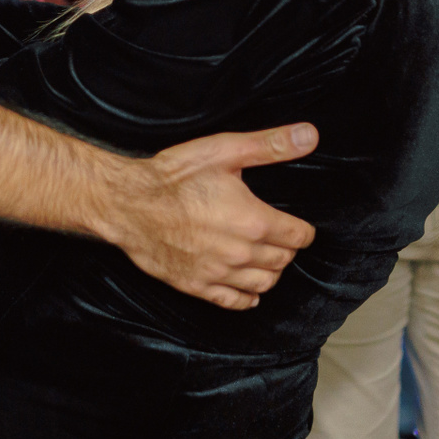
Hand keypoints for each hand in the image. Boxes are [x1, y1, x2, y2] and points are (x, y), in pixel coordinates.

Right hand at [102, 124, 319, 310]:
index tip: (301, 227)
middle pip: (282, 261)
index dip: (303, 231)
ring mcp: (219, 273)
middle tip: (281, 237)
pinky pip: (234, 301)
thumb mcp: (224, 150)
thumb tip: (310, 136)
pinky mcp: (197, 285)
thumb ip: (270, 145)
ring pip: (263, 284)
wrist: (129, 203)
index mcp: (254, 221)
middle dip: (286, 249)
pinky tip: (248, 290)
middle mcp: (241, 253)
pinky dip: (248, 298)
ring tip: (266, 259)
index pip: (298, 237)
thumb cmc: (174, 176)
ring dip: (271, 272)